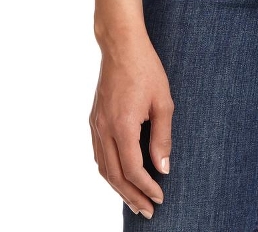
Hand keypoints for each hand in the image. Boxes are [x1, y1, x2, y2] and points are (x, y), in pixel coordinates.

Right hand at [89, 34, 173, 217]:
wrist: (121, 45)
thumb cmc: (146, 69)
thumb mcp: (163, 102)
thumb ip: (163, 138)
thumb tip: (163, 168)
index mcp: (122, 125)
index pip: (132, 169)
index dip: (146, 187)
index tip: (161, 197)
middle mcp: (104, 128)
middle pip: (114, 175)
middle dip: (131, 196)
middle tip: (148, 211)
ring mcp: (95, 124)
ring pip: (103, 167)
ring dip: (118, 188)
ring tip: (135, 201)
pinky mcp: (94, 119)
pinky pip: (98, 154)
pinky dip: (109, 171)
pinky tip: (120, 176)